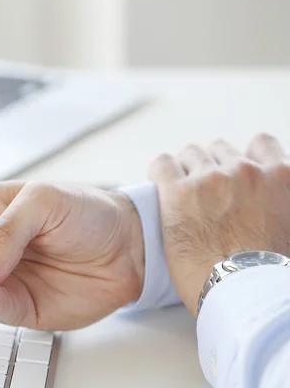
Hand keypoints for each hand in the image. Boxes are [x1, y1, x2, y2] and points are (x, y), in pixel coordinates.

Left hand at [149, 134, 289, 315]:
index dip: (244, 159)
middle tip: (205, 194)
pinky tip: (162, 188)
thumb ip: (280, 204)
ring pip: (191, 154)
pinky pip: (162, 164)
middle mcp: (247, 170)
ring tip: (182, 195)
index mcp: (281, 176)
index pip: (261, 144)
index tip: (234, 175)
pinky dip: (161, 173)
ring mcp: (211, 178)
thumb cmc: (269, 273)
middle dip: (213, 167)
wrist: (244, 294)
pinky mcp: (178, 192)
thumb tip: (266, 210)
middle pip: (220, 149)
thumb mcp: (289, 229)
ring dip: (187, 170)